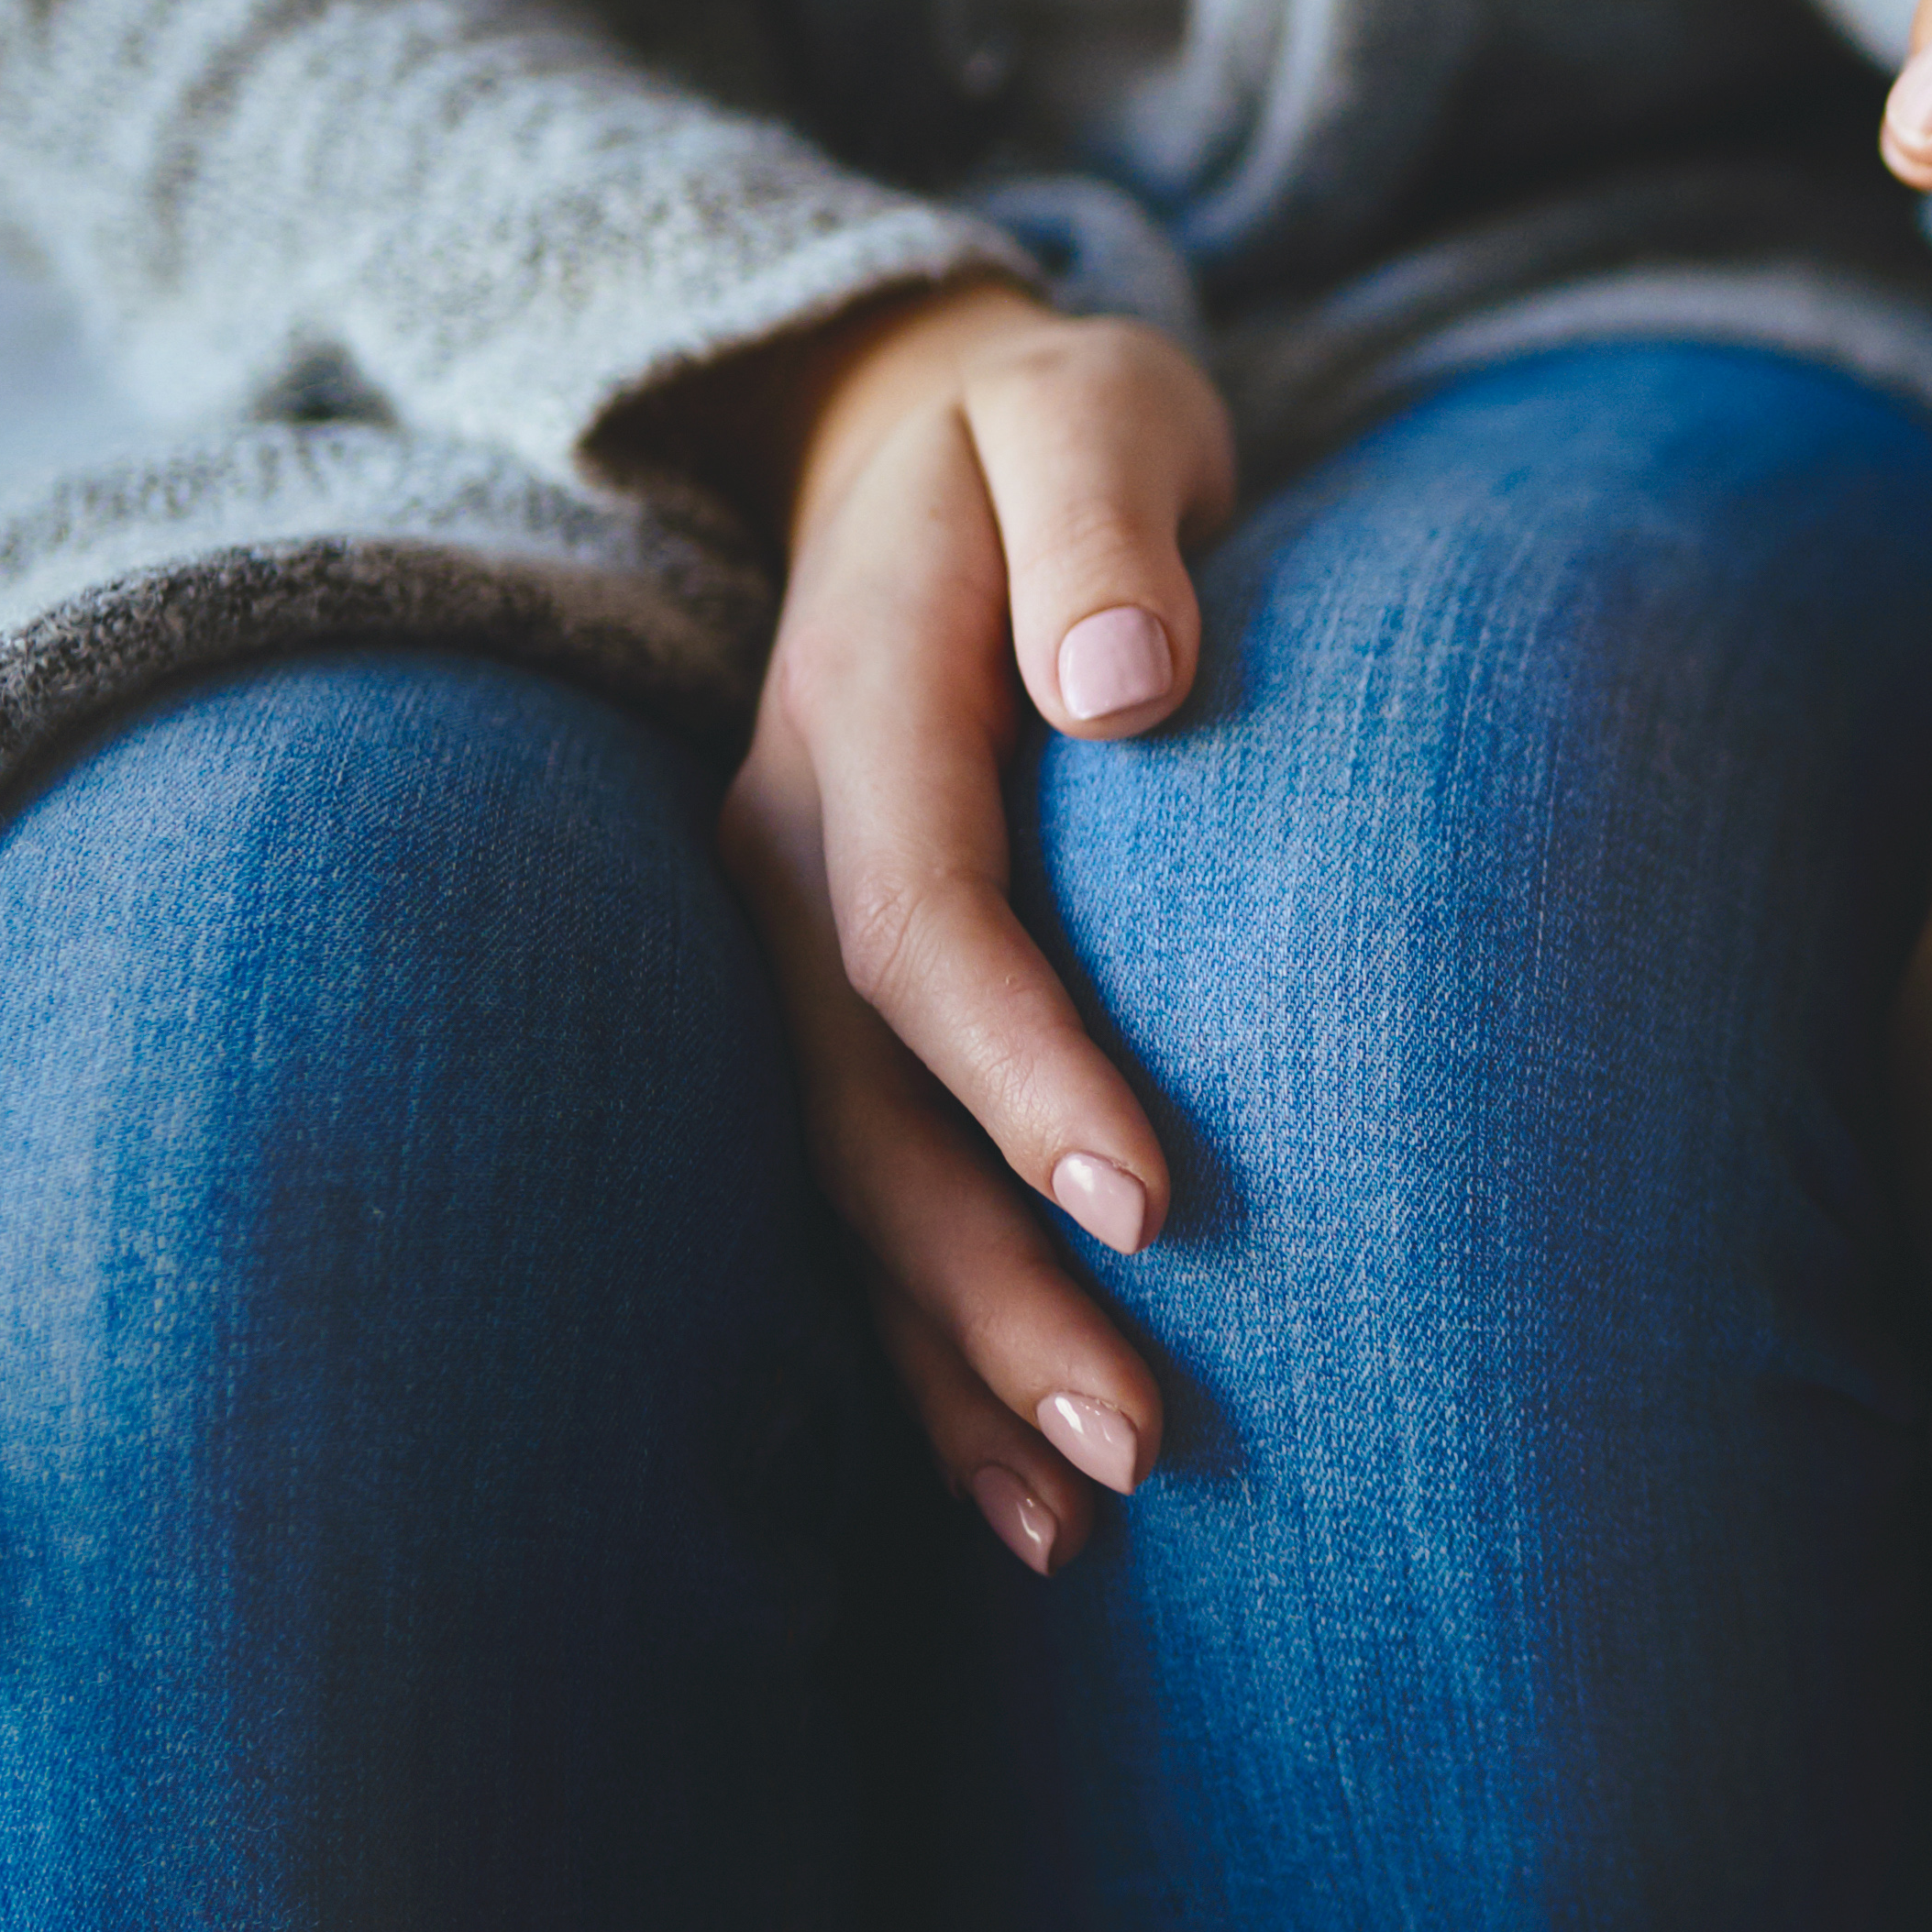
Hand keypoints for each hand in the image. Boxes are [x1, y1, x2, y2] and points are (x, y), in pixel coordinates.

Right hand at [701, 277, 1232, 1575]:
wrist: (914, 427)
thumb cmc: (1052, 429)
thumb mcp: (1090, 412)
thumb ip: (1108, 528)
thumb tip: (1127, 681)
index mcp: (855, 709)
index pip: (920, 920)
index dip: (1020, 1066)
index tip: (1150, 1199)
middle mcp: (783, 845)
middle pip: (864, 1107)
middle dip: (987, 1287)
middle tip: (1135, 1440)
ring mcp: (781, 937)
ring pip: (848, 1185)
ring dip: (953, 1362)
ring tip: (1076, 1519)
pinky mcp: (821, 999)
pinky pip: (859, 1192)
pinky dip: (924, 1349)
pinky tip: (1010, 1493)